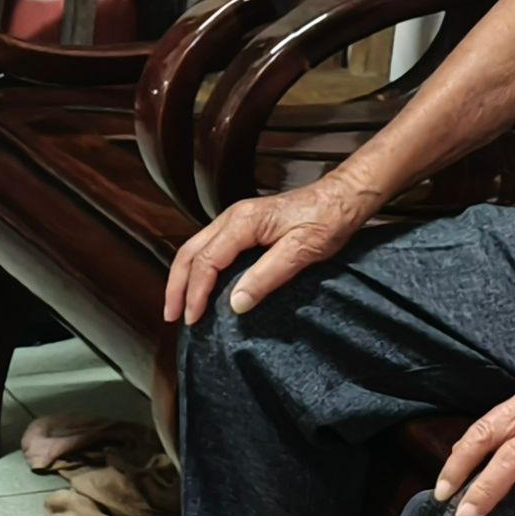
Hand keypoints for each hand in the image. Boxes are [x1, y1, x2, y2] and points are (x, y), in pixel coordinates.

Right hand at [165, 175, 376, 327]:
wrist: (342, 197)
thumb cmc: (327, 219)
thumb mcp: (302, 250)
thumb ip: (268, 276)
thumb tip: (235, 304)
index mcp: (243, 222)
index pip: (206, 261)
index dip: (195, 292)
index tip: (192, 319)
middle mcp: (232, 218)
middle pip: (189, 252)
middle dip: (176, 285)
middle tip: (171, 316)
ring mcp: (236, 220)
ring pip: (196, 248)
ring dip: (184, 277)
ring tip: (179, 305)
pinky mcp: (244, 226)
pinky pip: (210, 248)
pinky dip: (198, 269)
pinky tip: (201, 286)